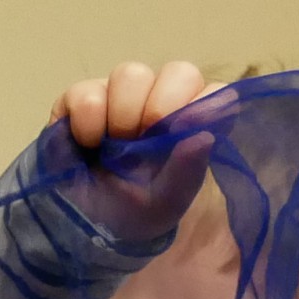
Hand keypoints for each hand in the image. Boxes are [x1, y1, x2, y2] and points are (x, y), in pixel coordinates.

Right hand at [51, 58, 222, 241]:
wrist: (84, 226)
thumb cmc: (134, 212)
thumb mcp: (165, 204)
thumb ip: (187, 172)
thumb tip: (203, 137)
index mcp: (190, 126)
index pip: (216, 94)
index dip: (205, 105)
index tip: (184, 131)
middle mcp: (161, 102)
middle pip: (178, 71)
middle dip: (161, 106)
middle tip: (142, 142)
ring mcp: (121, 95)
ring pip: (131, 74)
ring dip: (123, 113)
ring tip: (112, 150)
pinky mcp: (82, 97)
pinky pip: (88, 90)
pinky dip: (88, 119)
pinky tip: (87, 143)